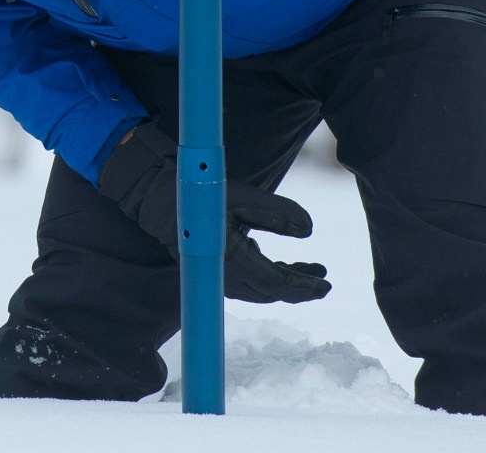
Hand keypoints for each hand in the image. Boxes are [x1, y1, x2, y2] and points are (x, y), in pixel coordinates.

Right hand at [98, 120, 330, 303]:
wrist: (160, 196)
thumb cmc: (201, 193)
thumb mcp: (244, 197)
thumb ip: (278, 212)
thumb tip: (309, 231)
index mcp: (232, 260)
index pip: (276, 283)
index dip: (303, 287)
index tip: (326, 284)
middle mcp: (224, 275)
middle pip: (269, 292)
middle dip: (298, 289)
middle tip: (323, 282)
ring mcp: (216, 273)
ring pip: (259, 289)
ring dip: (285, 283)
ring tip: (311, 272)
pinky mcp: (213, 266)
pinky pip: (247, 281)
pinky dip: (268, 276)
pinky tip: (281, 265)